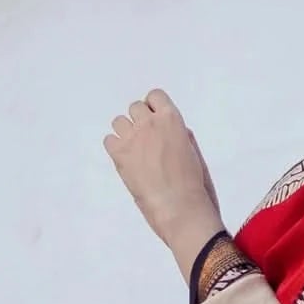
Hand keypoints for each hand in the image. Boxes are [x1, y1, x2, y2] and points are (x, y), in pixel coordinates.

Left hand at [104, 88, 222, 266]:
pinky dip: (115, 148)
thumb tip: (172, 130)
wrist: (180, 208)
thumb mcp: (194, 152)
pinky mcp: (120, 155)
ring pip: (119, 121)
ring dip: (125, 132)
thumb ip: (181, 135)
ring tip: (134, 151)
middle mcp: (150, 123)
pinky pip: (109, 140)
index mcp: (172, 119)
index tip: (155, 120)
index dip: (153, 107)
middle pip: (135, 107)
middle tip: (145, 140)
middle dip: (139, 121)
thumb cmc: (194, 185)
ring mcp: (133, 138)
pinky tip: (126, 161)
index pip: (155, 96)